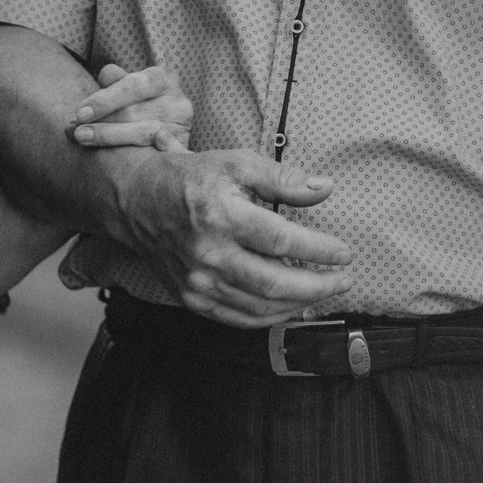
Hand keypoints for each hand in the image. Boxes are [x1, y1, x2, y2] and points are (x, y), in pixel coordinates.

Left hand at [70, 63, 191, 151]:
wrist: (165, 128)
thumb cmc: (137, 104)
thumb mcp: (127, 88)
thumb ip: (116, 82)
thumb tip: (107, 73)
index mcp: (163, 79)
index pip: (134, 86)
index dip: (106, 100)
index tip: (80, 113)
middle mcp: (178, 102)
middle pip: (136, 112)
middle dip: (102, 123)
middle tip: (76, 132)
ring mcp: (183, 127)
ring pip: (144, 134)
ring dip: (110, 138)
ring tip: (83, 140)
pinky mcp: (183, 150)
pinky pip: (160, 156)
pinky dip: (138, 158)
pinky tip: (117, 162)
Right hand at [113, 148, 355, 327]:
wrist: (137, 201)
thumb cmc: (191, 179)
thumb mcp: (236, 164)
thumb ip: (283, 178)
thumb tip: (325, 187)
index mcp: (221, 216)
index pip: (281, 240)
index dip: (319, 250)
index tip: (345, 253)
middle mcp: (208, 254)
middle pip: (275, 283)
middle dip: (318, 286)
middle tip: (344, 280)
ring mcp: (197, 282)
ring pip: (260, 308)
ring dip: (299, 304)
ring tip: (324, 292)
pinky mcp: (191, 298)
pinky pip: (238, 319)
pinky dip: (270, 318)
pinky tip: (291, 306)